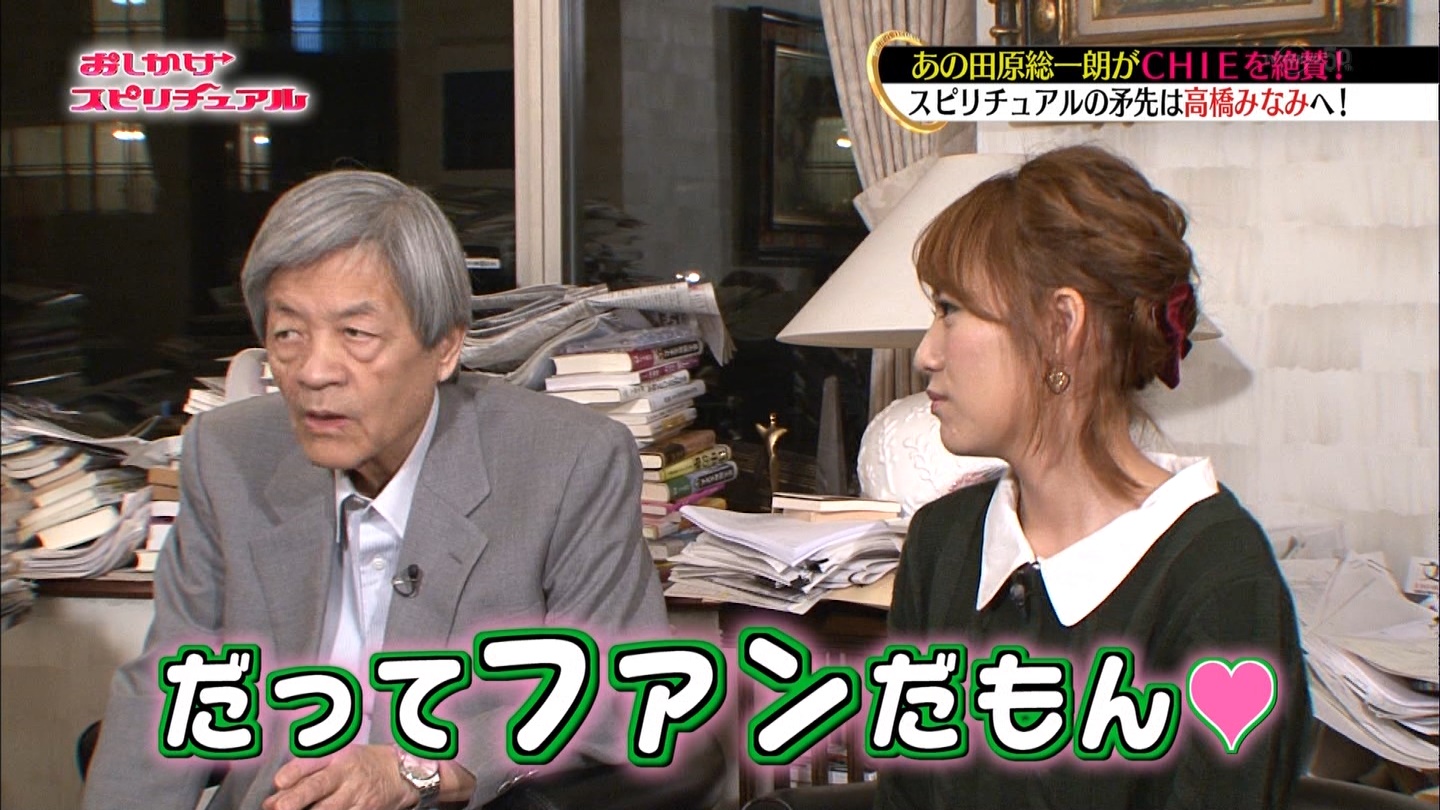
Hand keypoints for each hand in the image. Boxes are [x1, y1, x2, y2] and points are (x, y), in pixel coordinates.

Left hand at [263, 744, 412, 809]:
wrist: (396, 774)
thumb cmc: (355, 767)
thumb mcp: (332, 761)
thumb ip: (301, 779)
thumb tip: (269, 802)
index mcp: (334, 756)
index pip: (311, 761)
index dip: (293, 772)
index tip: (279, 782)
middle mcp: (345, 773)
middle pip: (318, 786)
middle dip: (296, 799)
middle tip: (279, 808)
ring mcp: (356, 795)